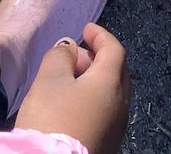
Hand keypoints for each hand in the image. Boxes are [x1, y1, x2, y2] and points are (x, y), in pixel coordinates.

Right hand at [14, 23, 131, 152]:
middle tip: (76, 55)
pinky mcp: (108, 144)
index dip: (100, 36)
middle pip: (116, 72)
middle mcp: (121, 104)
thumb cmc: (52, 119)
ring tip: (70, 80)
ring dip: (95, 81)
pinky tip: (74, 106)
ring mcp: (117, 127)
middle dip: (98, 58)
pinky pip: (106, 112)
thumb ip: (60, 57)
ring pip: (112, 94)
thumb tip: (70, 49)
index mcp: (111, 82)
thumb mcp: (49, 81)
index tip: (87, 29)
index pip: (114, 50)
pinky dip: (94, 100)